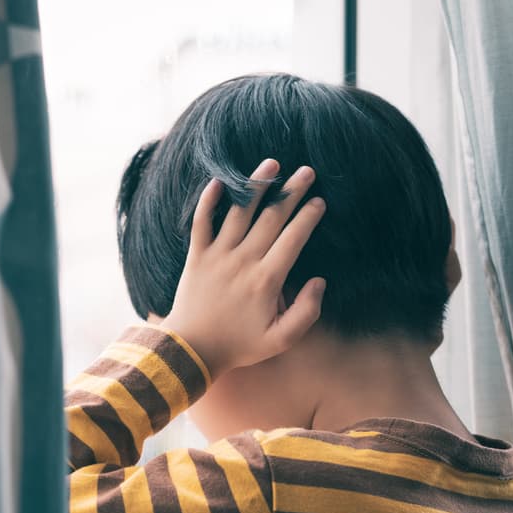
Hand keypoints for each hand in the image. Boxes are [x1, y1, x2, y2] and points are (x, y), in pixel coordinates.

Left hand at [160, 158, 326, 377]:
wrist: (192, 349)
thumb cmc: (238, 345)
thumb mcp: (281, 339)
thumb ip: (307, 311)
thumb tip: (319, 281)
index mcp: (266, 280)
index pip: (293, 238)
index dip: (309, 217)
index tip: (320, 202)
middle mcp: (243, 261)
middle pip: (271, 218)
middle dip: (291, 192)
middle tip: (307, 171)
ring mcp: (217, 256)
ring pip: (238, 213)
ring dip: (256, 186)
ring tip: (272, 163)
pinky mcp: (196, 256)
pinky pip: (201, 222)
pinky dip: (207, 201)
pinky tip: (218, 180)